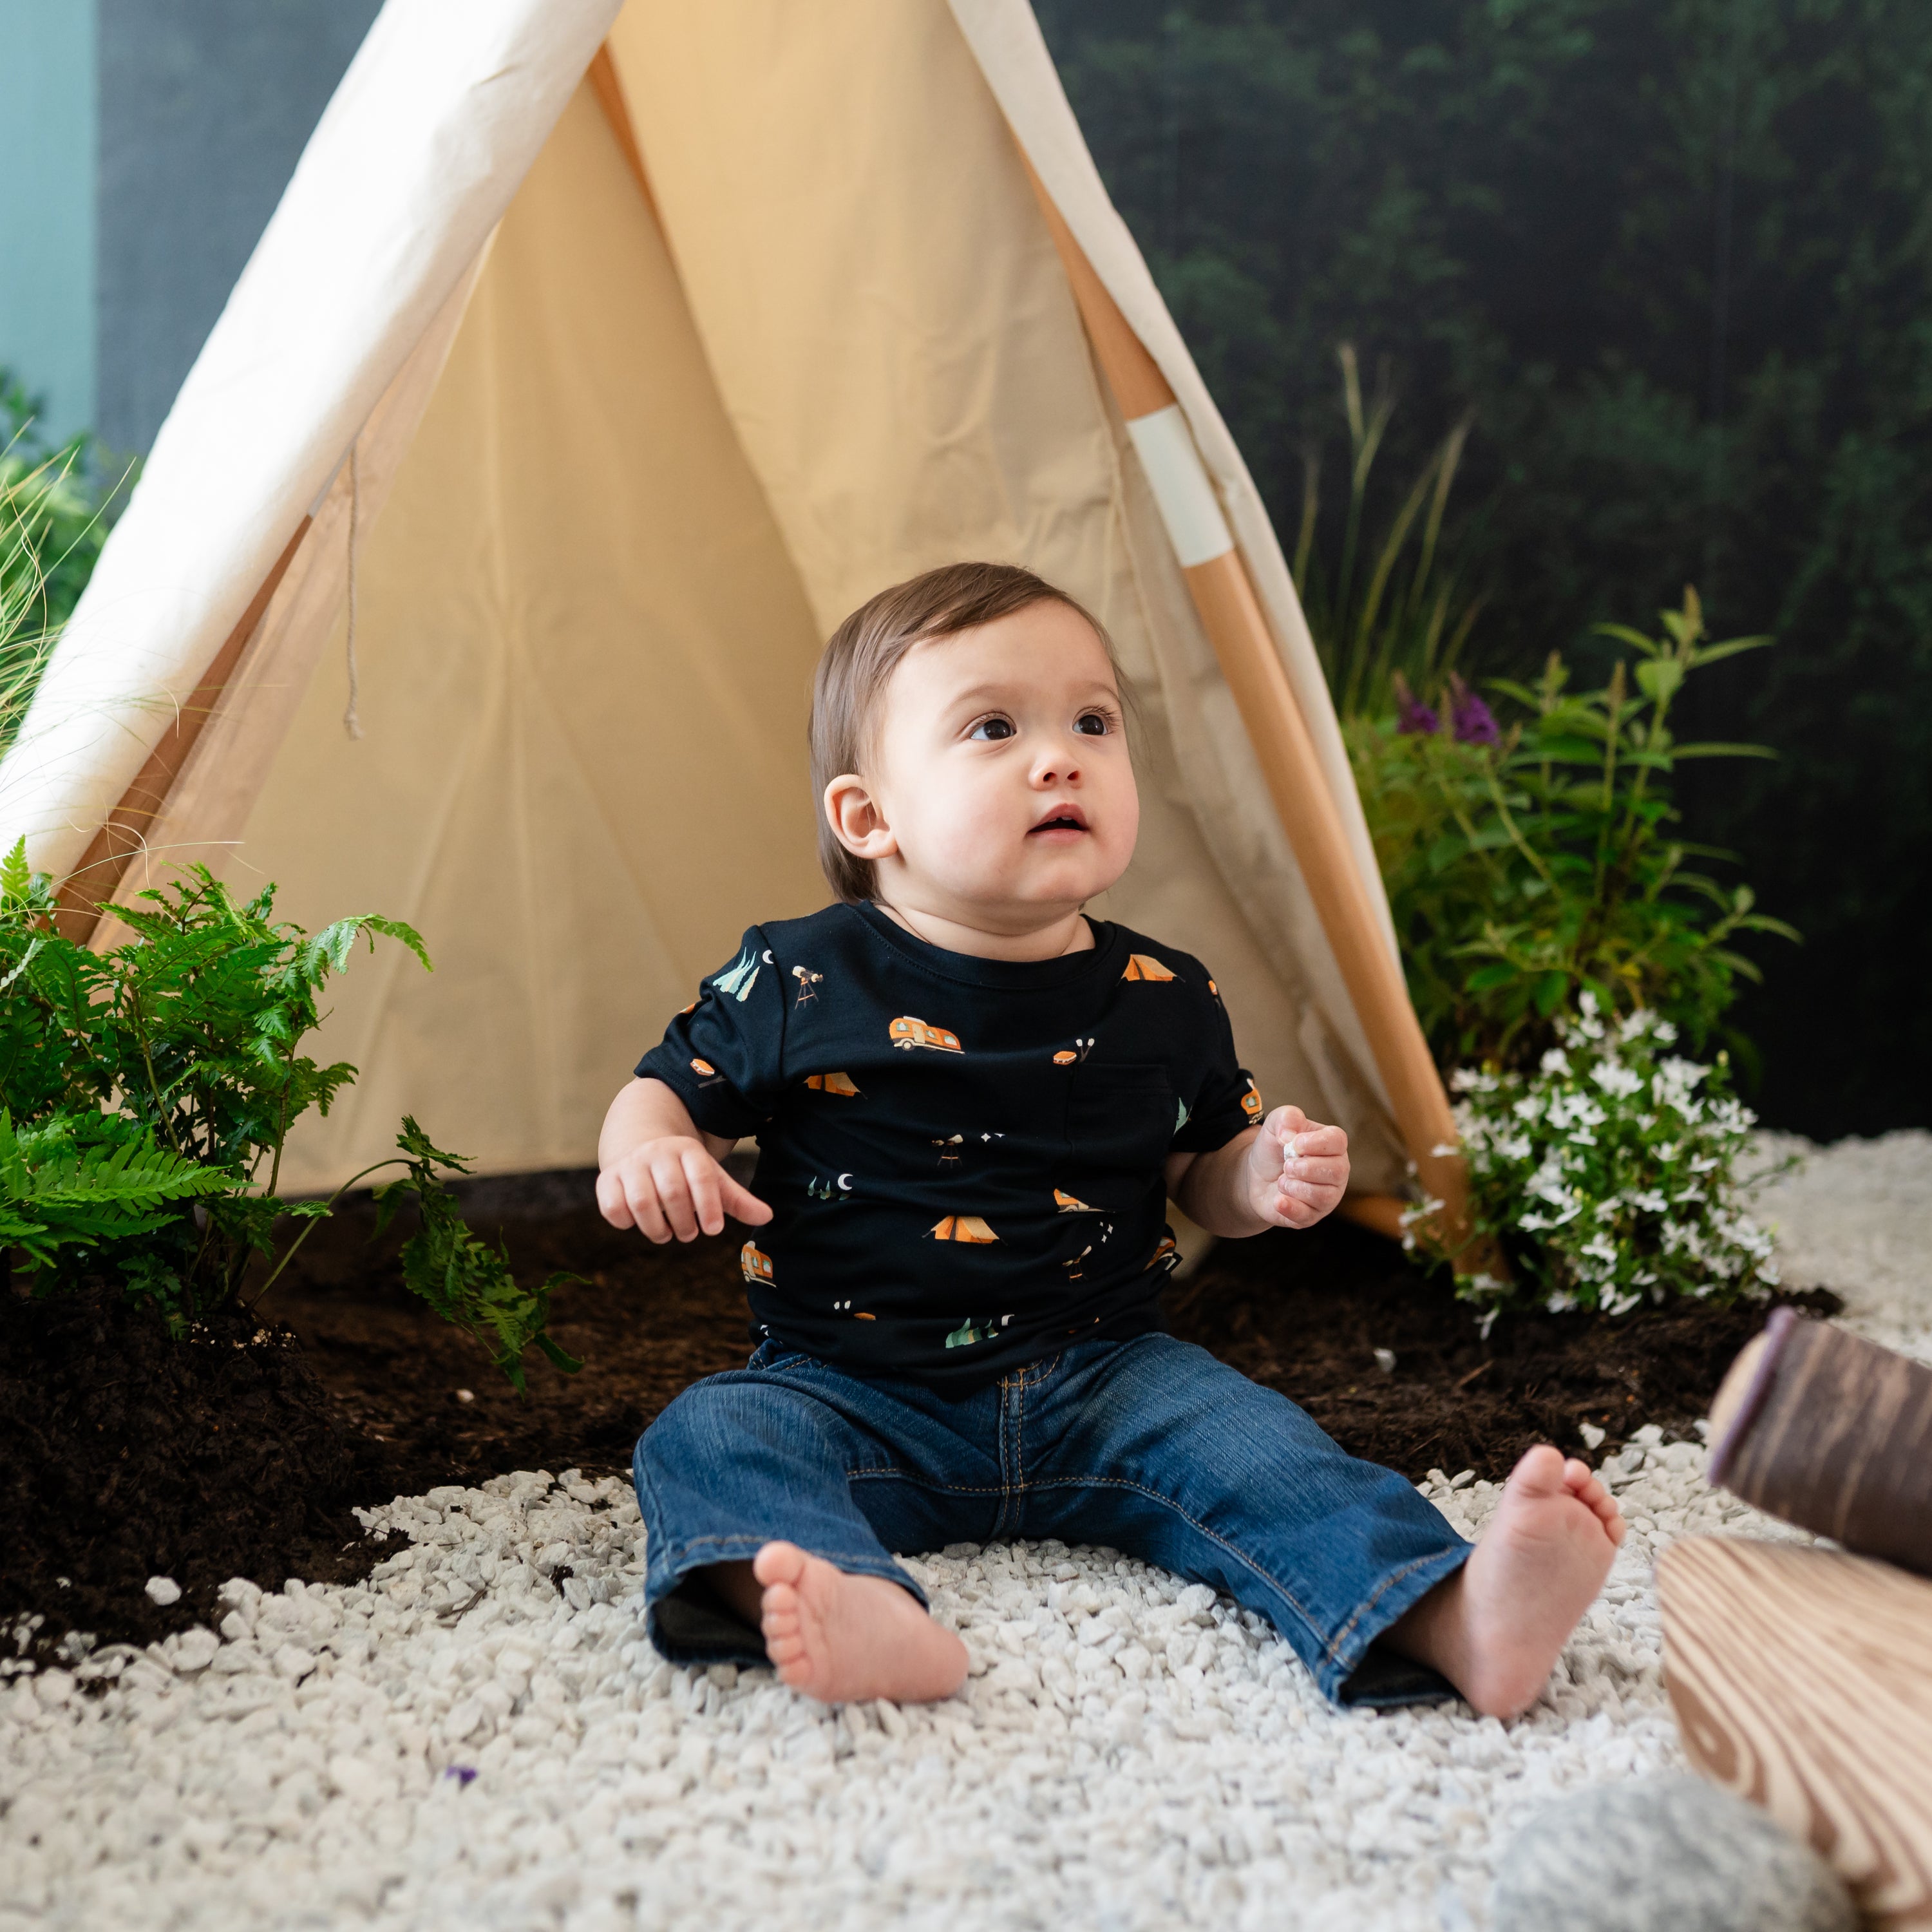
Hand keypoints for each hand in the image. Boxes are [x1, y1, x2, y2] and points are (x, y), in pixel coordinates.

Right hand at [596, 1136, 772, 1241]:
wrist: (640, 1145)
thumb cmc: (684, 1171)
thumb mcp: (711, 1179)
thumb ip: (737, 1199)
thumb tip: (768, 1216)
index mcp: (688, 1150)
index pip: (702, 1177)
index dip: (709, 1206)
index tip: (714, 1230)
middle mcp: (658, 1153)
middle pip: (673, 1192)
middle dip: (684, 1222)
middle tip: (689, 1234)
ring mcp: (630, 1165)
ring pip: (641, 1202)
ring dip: (656, 1228)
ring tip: (666, 1234)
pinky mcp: (607, 1179)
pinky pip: (612, 1206)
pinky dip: (625, 1222)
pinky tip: (637, 1223)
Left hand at [1246, 1105, 1347, 1229]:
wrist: (1255, 1176)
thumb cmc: (1274, 1148)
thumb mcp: (1275, 1125)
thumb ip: (1286, 1117)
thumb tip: (1289, 1134)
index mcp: (1332, 1145)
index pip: (1338, 1141)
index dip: (1316, 1143)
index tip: (1294, 1144)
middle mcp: (1336, 1171)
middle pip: (1337, 1170)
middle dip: (1305, 1168)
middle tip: (1286, 1165)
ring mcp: (1328, 1195)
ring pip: (1324, 1195)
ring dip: (1295, 1187)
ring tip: (1281, 1181)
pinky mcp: (1312, 1215)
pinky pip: (1308, 1215)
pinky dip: (1290, 1207)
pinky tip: (1278, 1199)